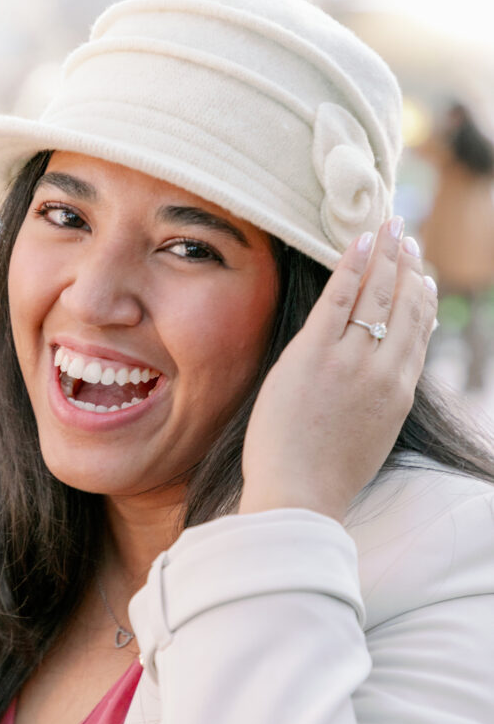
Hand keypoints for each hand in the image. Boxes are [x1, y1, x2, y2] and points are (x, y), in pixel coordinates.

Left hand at [239, 218, 437, 522]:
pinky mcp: (314, 354)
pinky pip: (339, 299)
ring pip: (377, 296)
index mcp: (398, 393)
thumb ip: (379, 401)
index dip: (421, 300)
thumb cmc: (326, 476)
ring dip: (387, 256)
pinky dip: (352, 266)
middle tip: (409, 238)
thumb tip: (380, 380)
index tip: (423, 278)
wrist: (300, 495)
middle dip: (409, 267)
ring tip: (391, 227)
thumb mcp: (372, 437)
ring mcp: (350, 360)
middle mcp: (383, 371)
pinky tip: (359, 242)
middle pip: (403, 307)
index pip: (416, 334)